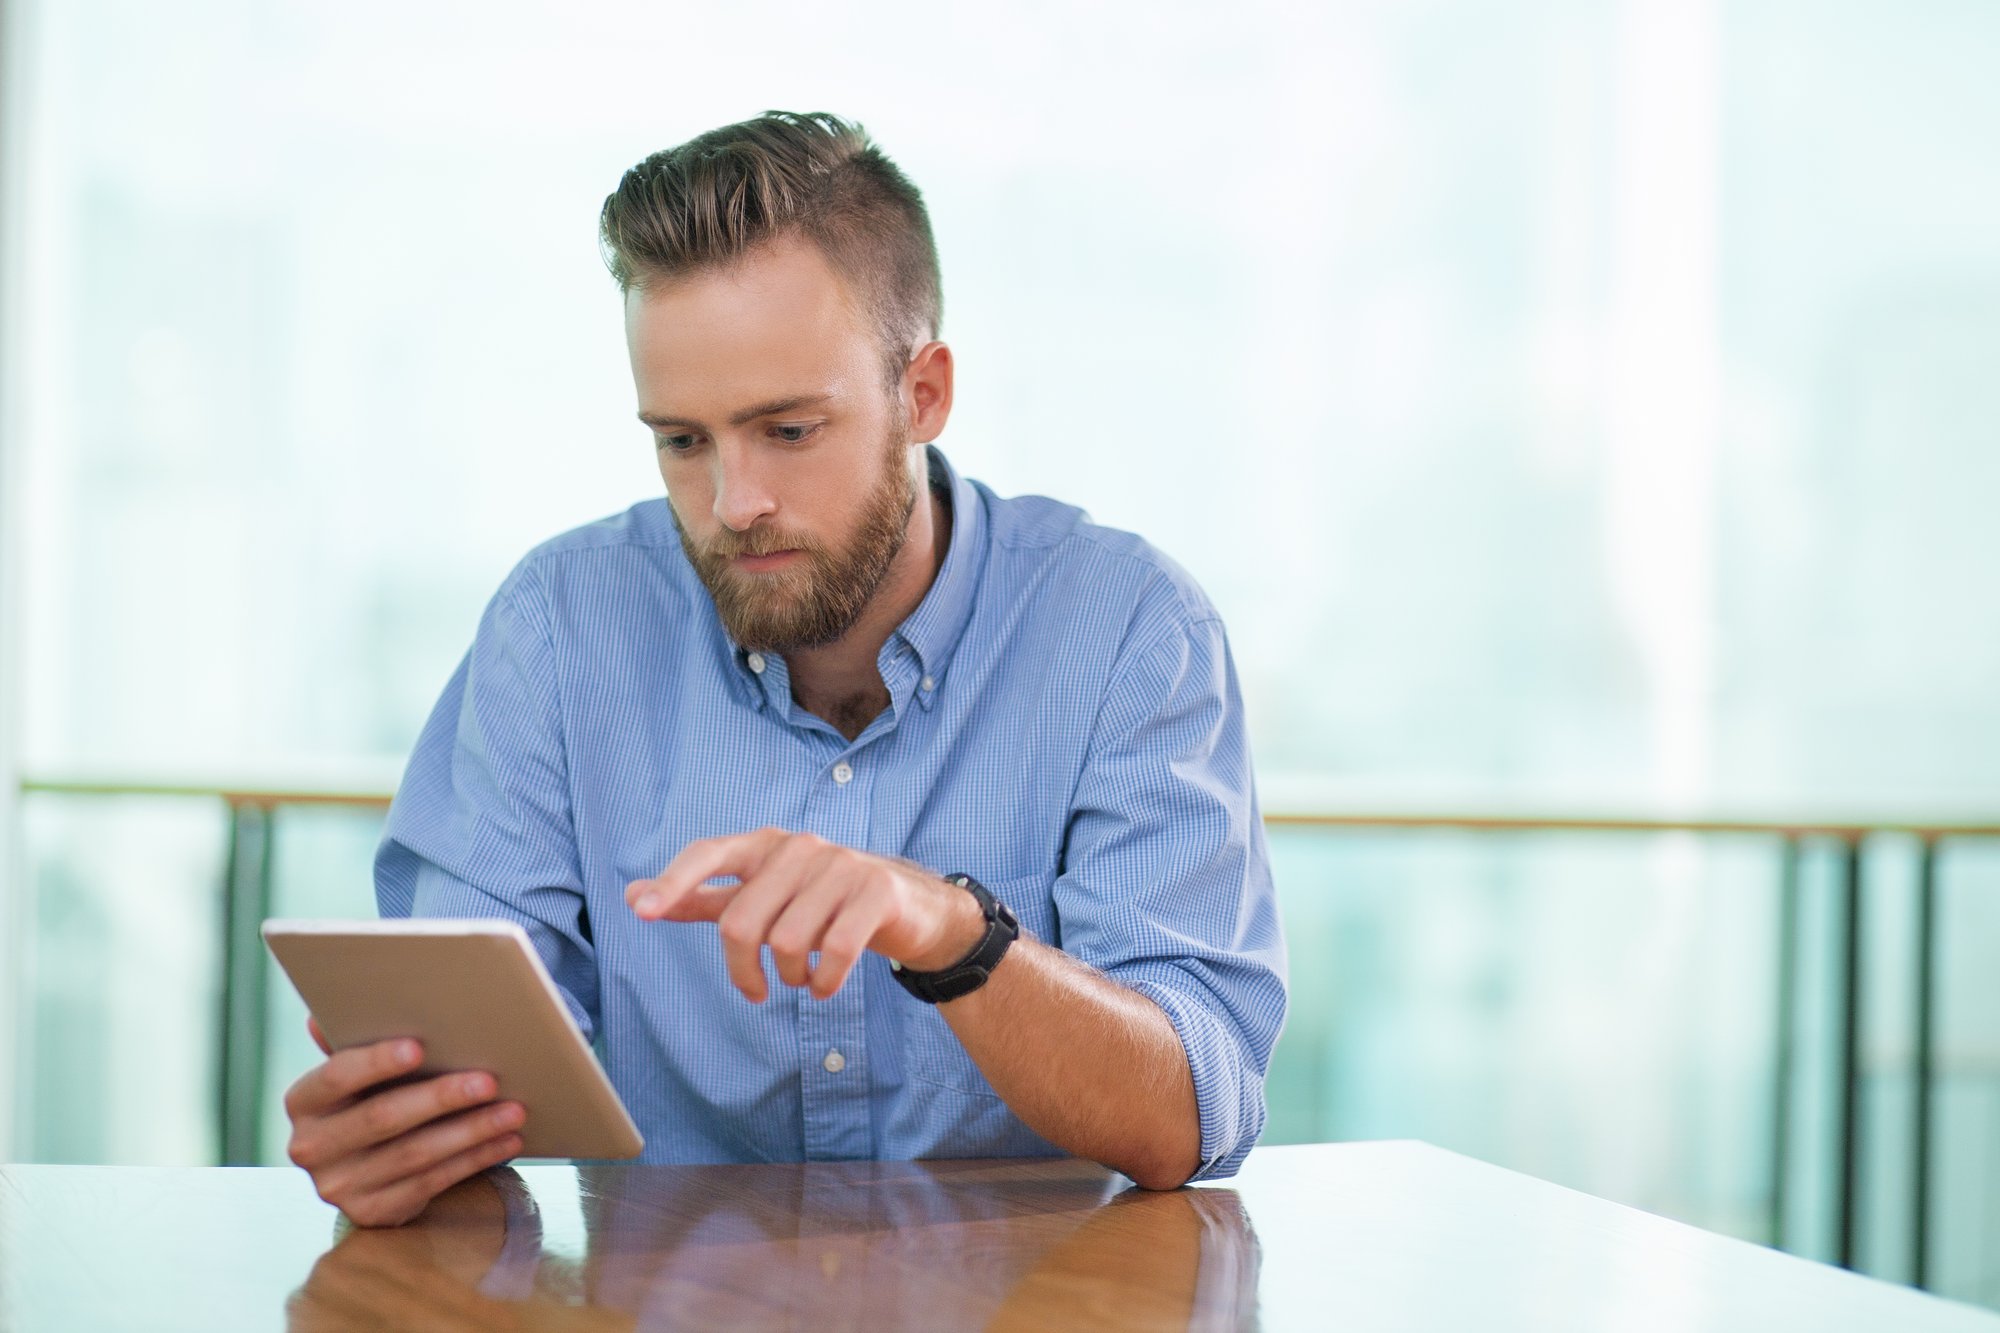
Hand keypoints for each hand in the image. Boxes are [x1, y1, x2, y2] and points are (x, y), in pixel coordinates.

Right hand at [283, 1016, 527, 1227]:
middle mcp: (310, 1148)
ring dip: (471, 1130)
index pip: (336, 1076)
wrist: (363, 1172)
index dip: (376, 1062)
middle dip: (441, 1097)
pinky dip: (475, 1159)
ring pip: (416, 1153)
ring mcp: (339, 1186)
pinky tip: (507, 1140)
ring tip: (514, 1110)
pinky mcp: (372, 1213)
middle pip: (383, 1118)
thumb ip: (354, 1042)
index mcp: (303, 1102)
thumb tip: (347, 1004)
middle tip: (490, 1080)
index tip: (419, 1047)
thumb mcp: (358, 1074)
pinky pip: (432, 1183)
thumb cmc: (370, 1099)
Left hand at [625, 829, 984, 1002]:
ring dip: (790, 977)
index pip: (709, 853)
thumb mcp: (761, 900)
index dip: (675, 882)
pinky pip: (835, 950)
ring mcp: (841, 866)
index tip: (642, 912)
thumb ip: (701, 899)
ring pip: (788, 941)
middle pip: (743, 921)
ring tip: (801, 979)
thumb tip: (635, 896)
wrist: (905, 908)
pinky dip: (824, 982)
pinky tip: (823, 986)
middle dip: (744, 970)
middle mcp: (799, 847)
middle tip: (758, 990)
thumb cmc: (819, 905)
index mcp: (764, 846)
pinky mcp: (876, 890)